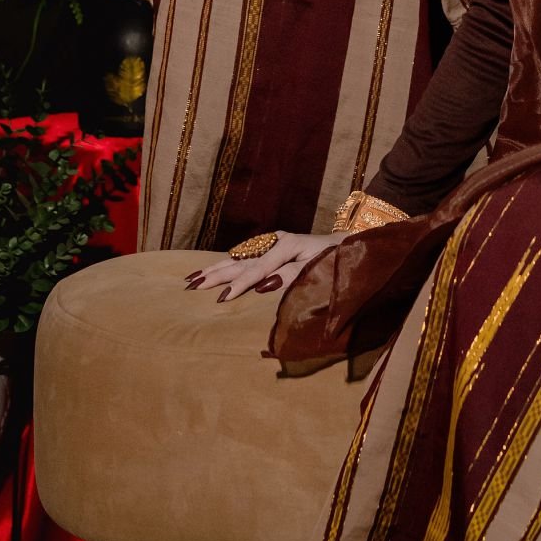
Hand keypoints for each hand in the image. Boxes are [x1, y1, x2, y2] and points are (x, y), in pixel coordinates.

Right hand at [184, 231, 333, 300]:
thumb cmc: (335, 261)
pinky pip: (246, 256)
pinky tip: (217, 267)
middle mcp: (276, 241)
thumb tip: (262, 284)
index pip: (257, 270)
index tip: (220, 299)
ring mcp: (273, 242)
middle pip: (241, 260)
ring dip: (217, 267)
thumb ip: (290, 277)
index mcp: (286, 246)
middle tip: (191, 284)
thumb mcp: (317, 270)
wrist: (349, 244)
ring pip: (239, 257)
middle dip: (216, 273)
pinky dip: (229, 262)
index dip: (238, 285)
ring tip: (194, 277)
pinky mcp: (274, 247)